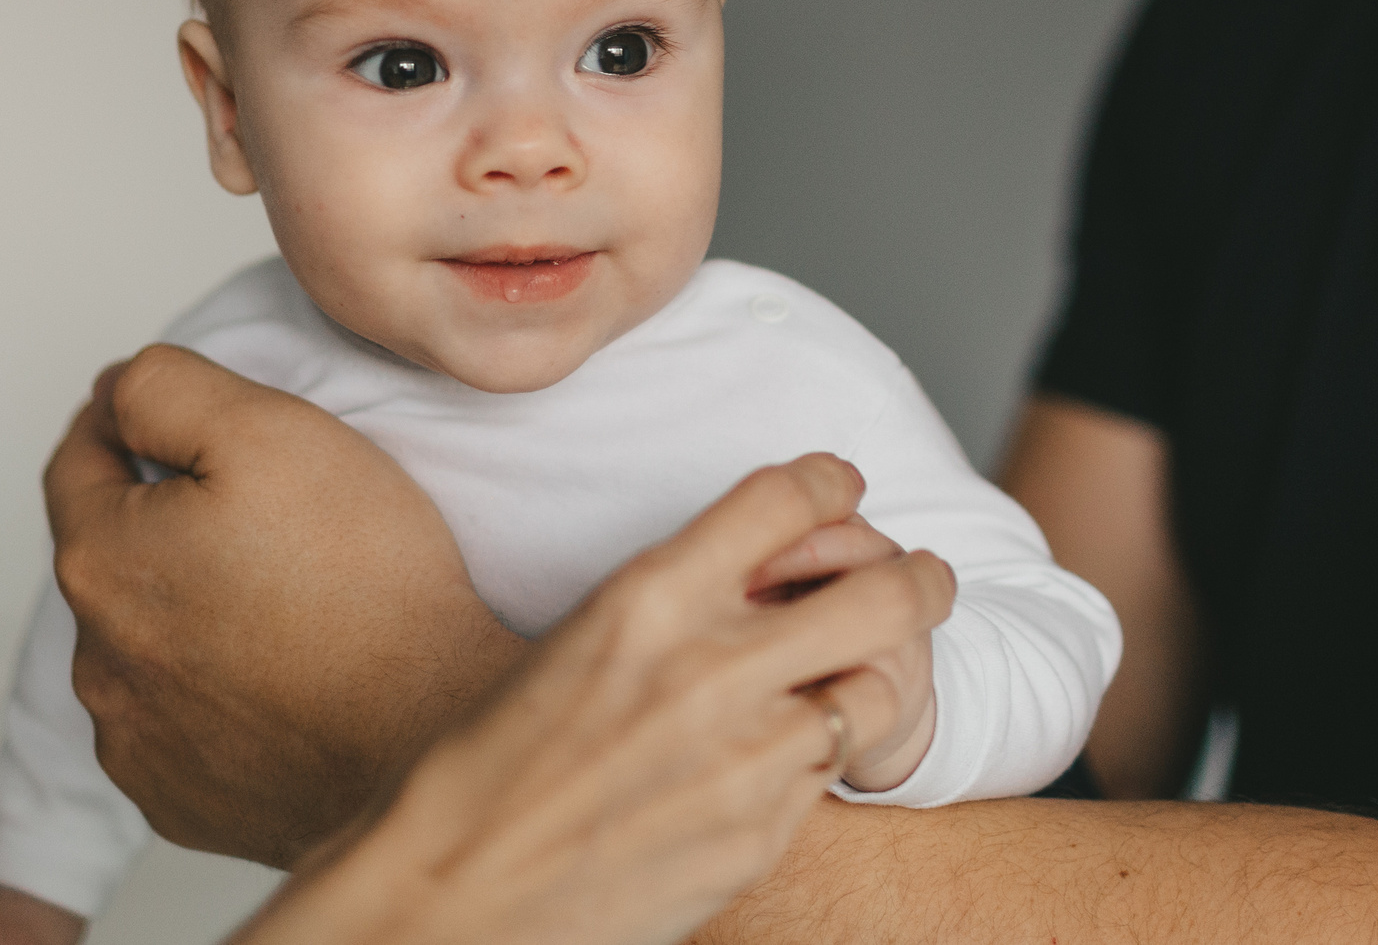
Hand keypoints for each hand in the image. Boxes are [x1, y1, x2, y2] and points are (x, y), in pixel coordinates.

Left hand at [42, 345, 525, 866]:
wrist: (429, 734)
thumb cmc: (362, 583)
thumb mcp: (268, 429)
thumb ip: (168, 388)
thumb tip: (115, 390)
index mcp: (100, 561)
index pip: (78, 461)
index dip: (128, 422)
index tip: (178, 415)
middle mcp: (96, 661)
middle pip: (112, 556)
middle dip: (163, 523)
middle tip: (258, 511)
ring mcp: (135, 743)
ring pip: (140, 644)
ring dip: (185, 611)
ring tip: (279, 599)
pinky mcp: (179, 800)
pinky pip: (175, 723)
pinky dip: (211, 692)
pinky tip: (279, 674)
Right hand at [234, 454, 957, 944]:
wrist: (453, 895)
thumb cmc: (488, 767)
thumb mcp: (573, 641)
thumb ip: (673, 604)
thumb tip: (756, 576)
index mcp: (647, 598)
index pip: (785, 498)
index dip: (831, 482)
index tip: (844, 485)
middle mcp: (710, 669)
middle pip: (882, 593)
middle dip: (919, 579)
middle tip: (924, 577)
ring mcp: (748, 759)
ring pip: (878, 692)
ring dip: (877, 679)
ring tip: (865, 675)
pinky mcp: (763, 836)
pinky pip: (827, 776)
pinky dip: (819, 758)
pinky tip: (783, 760)